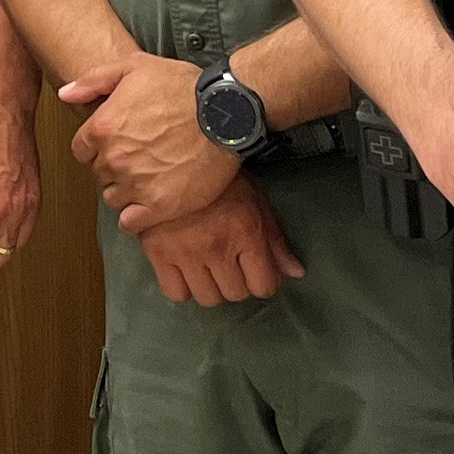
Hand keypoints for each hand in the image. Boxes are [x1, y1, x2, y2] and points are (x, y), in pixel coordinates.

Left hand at [63, 55, 238, 229]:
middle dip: (113, 167)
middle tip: (138, 158)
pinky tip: (146, 206)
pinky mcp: (161, 205)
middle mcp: (115, 159)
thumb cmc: (182, 87)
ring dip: (125, 191)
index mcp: (102, 127)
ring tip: (147, 179)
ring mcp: (137, 184)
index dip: (97, 146)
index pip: (81, 150)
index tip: (116, 143)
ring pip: (113, 197)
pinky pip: (131, 223)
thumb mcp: (133, 67)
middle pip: (99, 173)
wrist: (226, 112)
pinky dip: (134, 218)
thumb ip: (93, 81)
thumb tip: (64, 94)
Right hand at [138, 179, 304, 305]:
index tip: (254, 269)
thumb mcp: (255, 200)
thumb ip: (275, 239)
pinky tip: (184, 270)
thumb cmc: (220, 178)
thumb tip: (296, 273)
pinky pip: (175, 293)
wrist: (172, 155)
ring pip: (207, 298)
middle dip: (237, 281)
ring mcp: (185, 252)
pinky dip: (182, 288)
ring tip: (206, 266)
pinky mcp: (157, 253)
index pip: (263, 286)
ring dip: (211, 287)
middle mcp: (217, 247)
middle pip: (235, 294)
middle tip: (228, 262)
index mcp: (246, 233)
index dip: (262, 281)